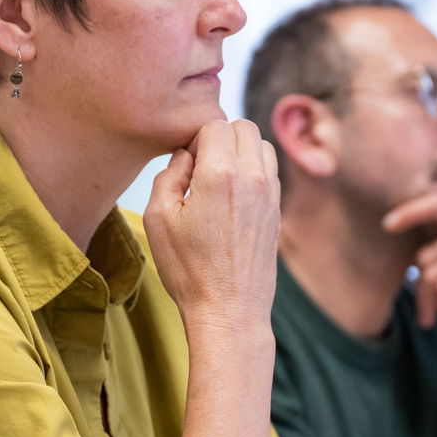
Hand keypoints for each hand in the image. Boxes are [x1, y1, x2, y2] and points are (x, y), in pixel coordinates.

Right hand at [143, 119, 280, 331]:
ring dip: (240, 151)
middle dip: (220, 138)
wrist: (229, 311)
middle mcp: (253, 177)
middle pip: (243, 127)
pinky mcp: (278, 210)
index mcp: (221, 174)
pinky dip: (253, 171)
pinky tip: (232, 198)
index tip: (186, 165)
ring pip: (261, 145)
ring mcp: (271, 194)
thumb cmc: (190, 270)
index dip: (195, 138)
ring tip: (218, 181)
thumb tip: (184, 156)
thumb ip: (169, 174)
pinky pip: (270, 171)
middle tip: (201, 168)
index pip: (214, 124)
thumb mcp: (159, 218)